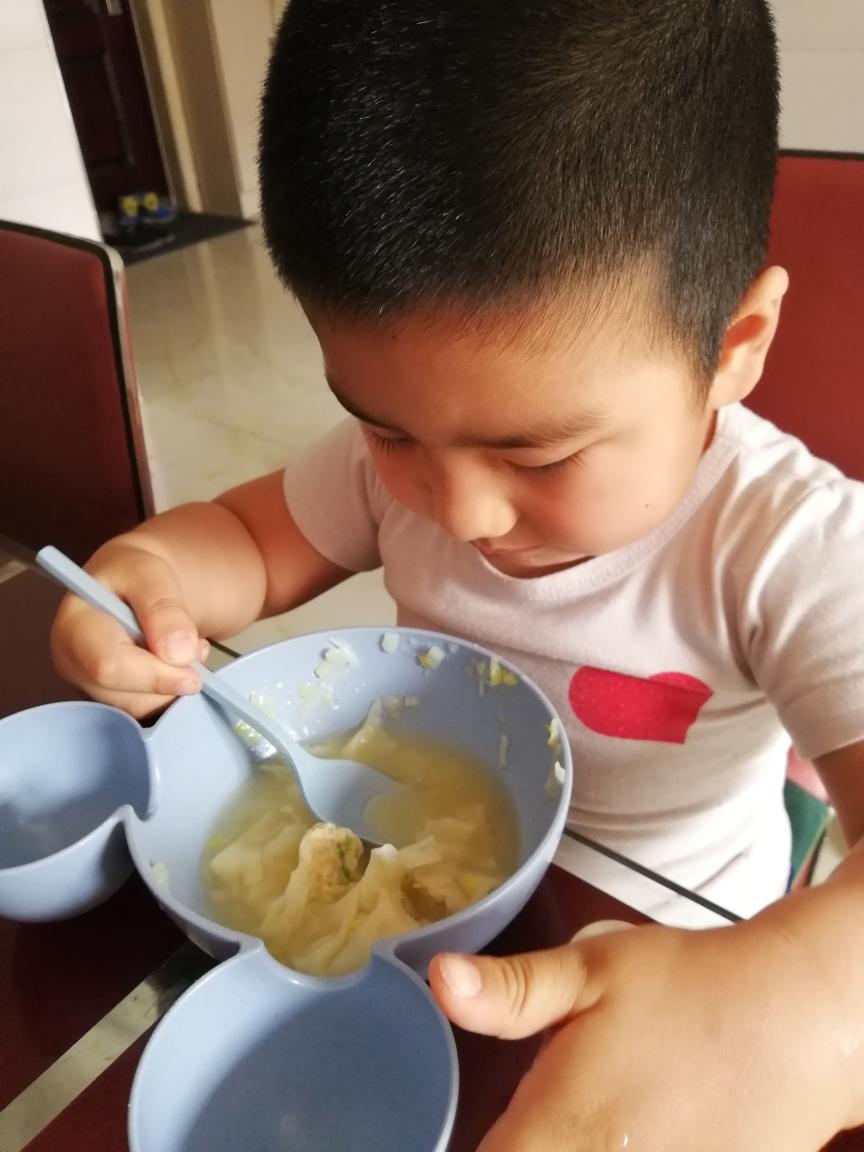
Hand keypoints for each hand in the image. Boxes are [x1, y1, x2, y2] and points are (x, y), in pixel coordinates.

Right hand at [50, 540, 207, 717]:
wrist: (134, 583)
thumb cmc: (136, 574)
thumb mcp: (151, 574)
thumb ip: (164, 608)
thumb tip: (179, 655)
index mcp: (75, 627)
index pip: (109, 666)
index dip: (155, 674)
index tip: (194, 670)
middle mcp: (73, 664)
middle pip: (126, 696)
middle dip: (171, 678)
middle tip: (196, 646)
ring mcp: (89, 686)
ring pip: (140, 708)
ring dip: (175, 686)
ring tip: (185, 647)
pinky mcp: (111, 699)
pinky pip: (146, 711)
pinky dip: (170, 693)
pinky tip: (175, 665)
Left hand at [430, 919, 855, 1150]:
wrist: (797, 1021)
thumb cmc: (686, 988)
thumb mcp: (592, 969)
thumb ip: (510, 991)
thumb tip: (438, 980)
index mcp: (553, 1131)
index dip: (482, 1146)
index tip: (473, 1127)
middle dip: (523, 1143)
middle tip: (535, 1113)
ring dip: (571, 1149)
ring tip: (594, 1108)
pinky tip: (635, 1128)